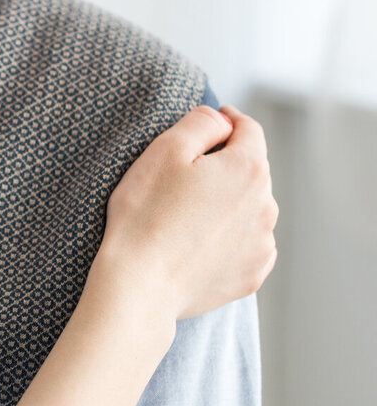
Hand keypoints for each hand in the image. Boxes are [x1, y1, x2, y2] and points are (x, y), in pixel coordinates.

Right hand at [90, 106, 277, 322]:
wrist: (139, 285)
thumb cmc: (144, 215)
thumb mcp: (163, 151)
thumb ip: (199, 123)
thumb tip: (221, 120)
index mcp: (248, 169)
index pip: (248, 130)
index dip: (227, 121)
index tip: (212, 123)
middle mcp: (266, 205)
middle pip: (250, 171)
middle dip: (224, 167)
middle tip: (183, 178)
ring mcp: (262, 243)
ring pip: (250, 208)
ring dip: (229, 203)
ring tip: (188, 216)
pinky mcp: (252, 274)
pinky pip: (247, 244)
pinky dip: (229, 238)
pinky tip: (197, 244)